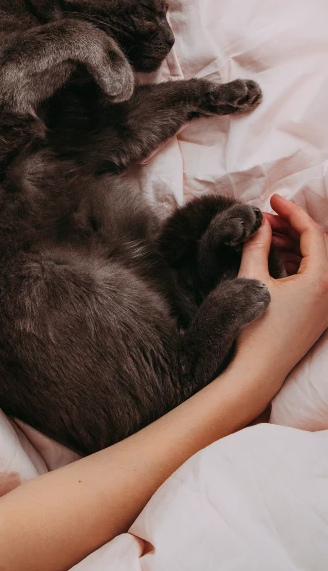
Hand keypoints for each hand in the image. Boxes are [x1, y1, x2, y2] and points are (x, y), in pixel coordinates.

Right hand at [228, 194, 327, 401]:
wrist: (257, 370)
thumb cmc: (254, 327)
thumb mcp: (251, 278)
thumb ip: (256, 245)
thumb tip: (259, 223)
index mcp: (321, 280)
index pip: (312, 233)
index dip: (292, 212)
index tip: (272, 199)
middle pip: (318, 245)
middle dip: (291, 226)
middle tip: (264, 217)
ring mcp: (327, 304)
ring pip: (316, 261)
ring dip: (292, 244)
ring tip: (265, 234)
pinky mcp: (318, 314)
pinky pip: (314, 277)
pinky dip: (296, 261)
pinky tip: (274, 257)